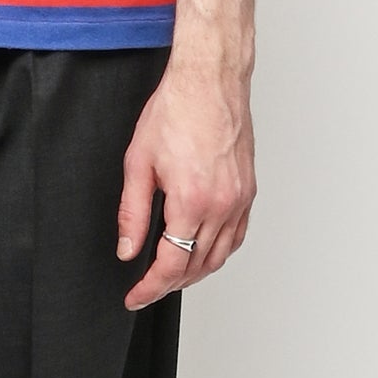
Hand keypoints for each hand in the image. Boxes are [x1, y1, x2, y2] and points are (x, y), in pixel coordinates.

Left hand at [116, 50, 256, 309]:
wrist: (209, 80)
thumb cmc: (175, 110)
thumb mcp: (138, 162)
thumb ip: (132, 212)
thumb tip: (128, 249)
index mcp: (192, 200)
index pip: (172, 264)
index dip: (151, 287)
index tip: (135, 297)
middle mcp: (222, 204)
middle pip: (198, 266)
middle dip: (170, 284)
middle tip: (146, 289)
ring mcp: (240, 199)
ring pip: (221, 255)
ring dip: (195, 272)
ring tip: (170, 276)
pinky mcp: (249, 190)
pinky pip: (236, 236)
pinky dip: (218, 252)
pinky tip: (200, 251)